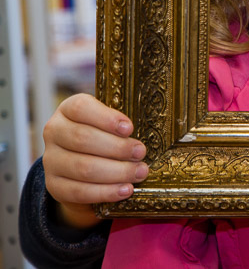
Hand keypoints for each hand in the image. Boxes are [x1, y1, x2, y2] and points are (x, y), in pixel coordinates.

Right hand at [42, 94, 147, 228]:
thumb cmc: (104, 135)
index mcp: (67, 110)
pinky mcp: (54, 185)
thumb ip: (120, 124)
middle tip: (140, 153)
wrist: (81, 167)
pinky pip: (79, 191)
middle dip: (117, 148)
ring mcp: (51, 160)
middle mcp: (54, 132)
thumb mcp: (109, 123)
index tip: (130, 128)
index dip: (106, 118)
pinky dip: (105, 192)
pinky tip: (126, 190)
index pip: (80, 108)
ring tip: (140, 172)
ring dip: (116, 172)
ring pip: (82, 167)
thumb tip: (145, 136)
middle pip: (82, 139)